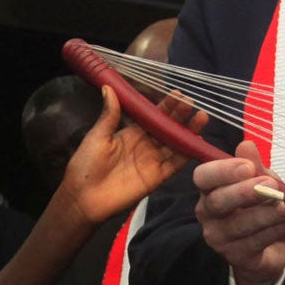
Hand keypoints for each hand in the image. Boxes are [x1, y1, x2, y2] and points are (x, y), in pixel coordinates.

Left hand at [58, 87, 204, 224]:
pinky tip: (198, 141)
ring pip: (175, 143)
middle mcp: (145, 144)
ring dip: (188, 131)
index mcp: (131, 133)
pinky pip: (176, 164)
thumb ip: (109, 114)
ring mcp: (153, 161)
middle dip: (179, 115)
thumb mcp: (97, 136)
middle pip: (167, 127)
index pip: (152, 116)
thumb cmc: (86, 165)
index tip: (176, 94)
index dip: (165, 106)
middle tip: (190, 102)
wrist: (84, 198)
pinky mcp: (158, 177)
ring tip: (201, 117)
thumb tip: (109, 87)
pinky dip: (187, 154)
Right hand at [193, 140, 284, 284]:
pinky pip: (254, 242)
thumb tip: (246, 145)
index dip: (223, 170)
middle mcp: (208, 213)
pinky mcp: (236, 257)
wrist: (266, 249)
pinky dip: (274, 230)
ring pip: (240, 224)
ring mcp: (219, 237)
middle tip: (271, 184)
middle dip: (245, 192)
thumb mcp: (260, 180)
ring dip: (267, 213)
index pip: (203, 177)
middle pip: (217, 201)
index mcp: (210, 189)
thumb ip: (254, 165)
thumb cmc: (259, 208)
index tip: (248, 166)